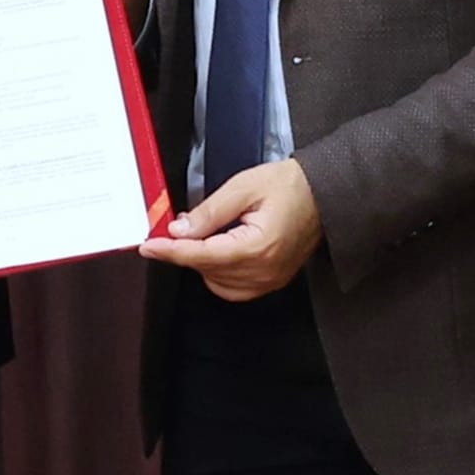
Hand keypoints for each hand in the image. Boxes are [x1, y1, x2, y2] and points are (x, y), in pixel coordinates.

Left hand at [146, 157, 323, 298]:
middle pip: (207, 270)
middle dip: (186, 251)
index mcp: (258, 247)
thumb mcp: (243, 187)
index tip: (149, 246)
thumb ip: (209, 212)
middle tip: (178, 226)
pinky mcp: (272, 281)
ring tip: (204, 234)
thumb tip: (180, 230)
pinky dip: (218, 274)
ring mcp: (270, 281)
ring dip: (202, 263)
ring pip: (217, 283)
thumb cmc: (290, 186)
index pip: (202, 255)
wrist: (325, 193)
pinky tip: (218, 251)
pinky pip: (233, 288)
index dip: (171, 250)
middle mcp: (264, 271)